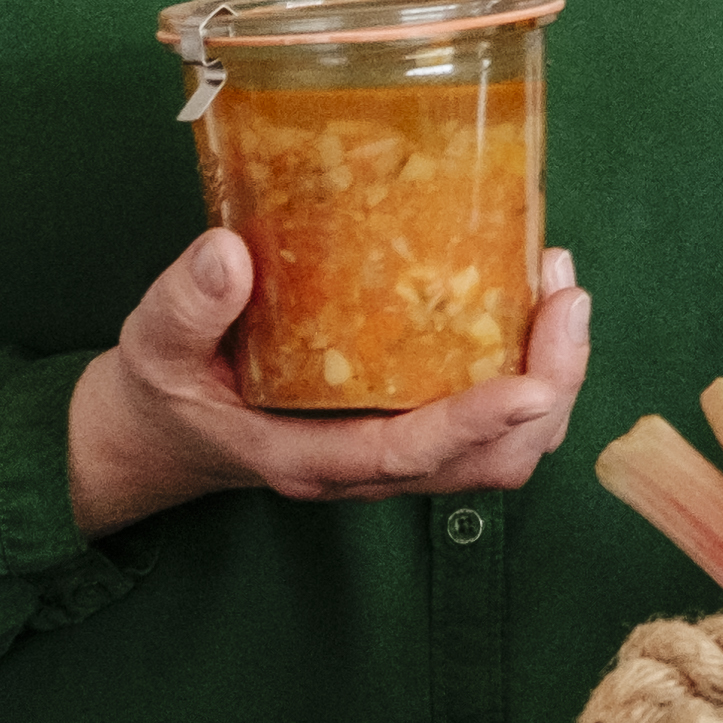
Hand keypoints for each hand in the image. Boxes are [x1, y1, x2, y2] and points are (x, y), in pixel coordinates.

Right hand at [64, 231, 592, 538]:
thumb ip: (186, 305)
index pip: (408, 454)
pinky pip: (491, 421)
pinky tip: (531, 297)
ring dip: (551, 379)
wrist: (164, 430)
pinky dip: (529, 370)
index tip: (537, 383)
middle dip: (548, 389)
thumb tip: (226, 254)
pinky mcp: (411, 428)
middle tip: (567, 298)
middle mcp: (365, 469)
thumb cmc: (167, 386)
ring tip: (561, 287)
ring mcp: (395, 456)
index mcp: (305, 455)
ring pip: (503, 450)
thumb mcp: (154, 344)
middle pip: (488, 461)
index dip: (478, 423)